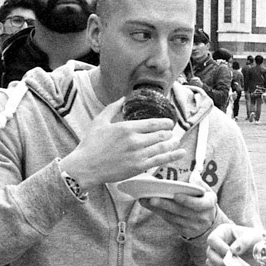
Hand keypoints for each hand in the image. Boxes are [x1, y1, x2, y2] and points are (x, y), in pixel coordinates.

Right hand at [60, 100, 185, 186]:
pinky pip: (159, 161)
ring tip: (177, 141)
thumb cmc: (91, 144)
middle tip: (171, 132)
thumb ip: (113, 108)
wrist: (86, 167)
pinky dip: (172, 156)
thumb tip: (122, 98)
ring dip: (172, 143)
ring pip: (162, 147)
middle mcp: (135, 141)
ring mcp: (138, 155)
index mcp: (127, 128)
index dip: (165, 123)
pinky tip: (180, 153)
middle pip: (160, 135)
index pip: (153, 123)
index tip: (169, 123)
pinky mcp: (138, 168)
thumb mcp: (100, 121)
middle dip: (168, 133)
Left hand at [140, 178, 217, 240]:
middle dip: (165, 205)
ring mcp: (192, 225)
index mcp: (208, 205)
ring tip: (145, 200)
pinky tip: (149, 206)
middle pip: (181, 211)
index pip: (198, 204)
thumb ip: (200, 184)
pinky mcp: (183, 231)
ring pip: (172, 217)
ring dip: (158, 209)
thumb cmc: (205, 203)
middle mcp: (201, 217)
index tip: (175, 195)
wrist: (210, 225)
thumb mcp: (208, 193)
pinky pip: (169, 221)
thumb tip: (194, 174)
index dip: (187, 200)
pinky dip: (159, 213)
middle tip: (152, 198)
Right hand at [206, 223, 265, 265]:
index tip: (229, 255)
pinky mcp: (220, 263)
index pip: (213, 239)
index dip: (219, 248)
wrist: (263, 249)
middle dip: (220, 261)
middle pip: (210, 252)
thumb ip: (244, 242)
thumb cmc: (257, 239)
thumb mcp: (253, 238)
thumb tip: (233, 250)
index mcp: (223, 231)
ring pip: (210, 262)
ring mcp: (218, 253)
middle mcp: (218, 242)